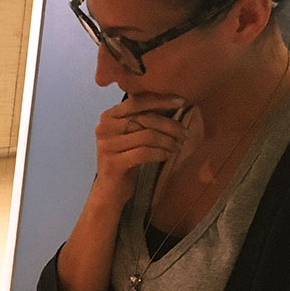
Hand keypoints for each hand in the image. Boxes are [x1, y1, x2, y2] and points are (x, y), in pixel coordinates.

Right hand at [93, 93, 190, 208]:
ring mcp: (107, 146)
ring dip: (168, 141)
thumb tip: (172, 100)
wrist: (109, 190)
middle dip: (170, 126)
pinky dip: (160, 153)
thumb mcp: (129, 134)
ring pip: (148, 136)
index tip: (182, 101)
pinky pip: (145, 153)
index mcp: (108, 117)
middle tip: (185, 134)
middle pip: (146, 119)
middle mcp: (104, 128)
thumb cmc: (124, 158)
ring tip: (178, 146)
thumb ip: (140, 117)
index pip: (137, 102)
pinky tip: (167, 156)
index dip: (161, 100)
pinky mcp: (114, 163)